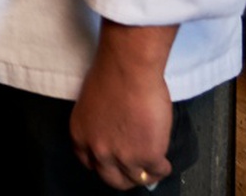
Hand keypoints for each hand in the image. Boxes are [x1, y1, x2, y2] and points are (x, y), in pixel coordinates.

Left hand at [70, 21, 177, 190]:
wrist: (129, 66)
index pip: (89, 163)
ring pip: (136, 179)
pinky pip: (158, 171)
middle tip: (135, 169)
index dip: (105, 164)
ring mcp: (122, 156)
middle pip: (112, 179)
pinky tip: (164, 159)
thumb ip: (100, 124)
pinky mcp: (147, 155)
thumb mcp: (93, 104)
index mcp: (80, 134)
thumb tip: (115, 134)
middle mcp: (97, 149)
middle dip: (125, 176)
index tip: (115, 163)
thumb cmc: (112, 73)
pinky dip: (163, 167)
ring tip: (153, 163)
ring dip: (146, 172)